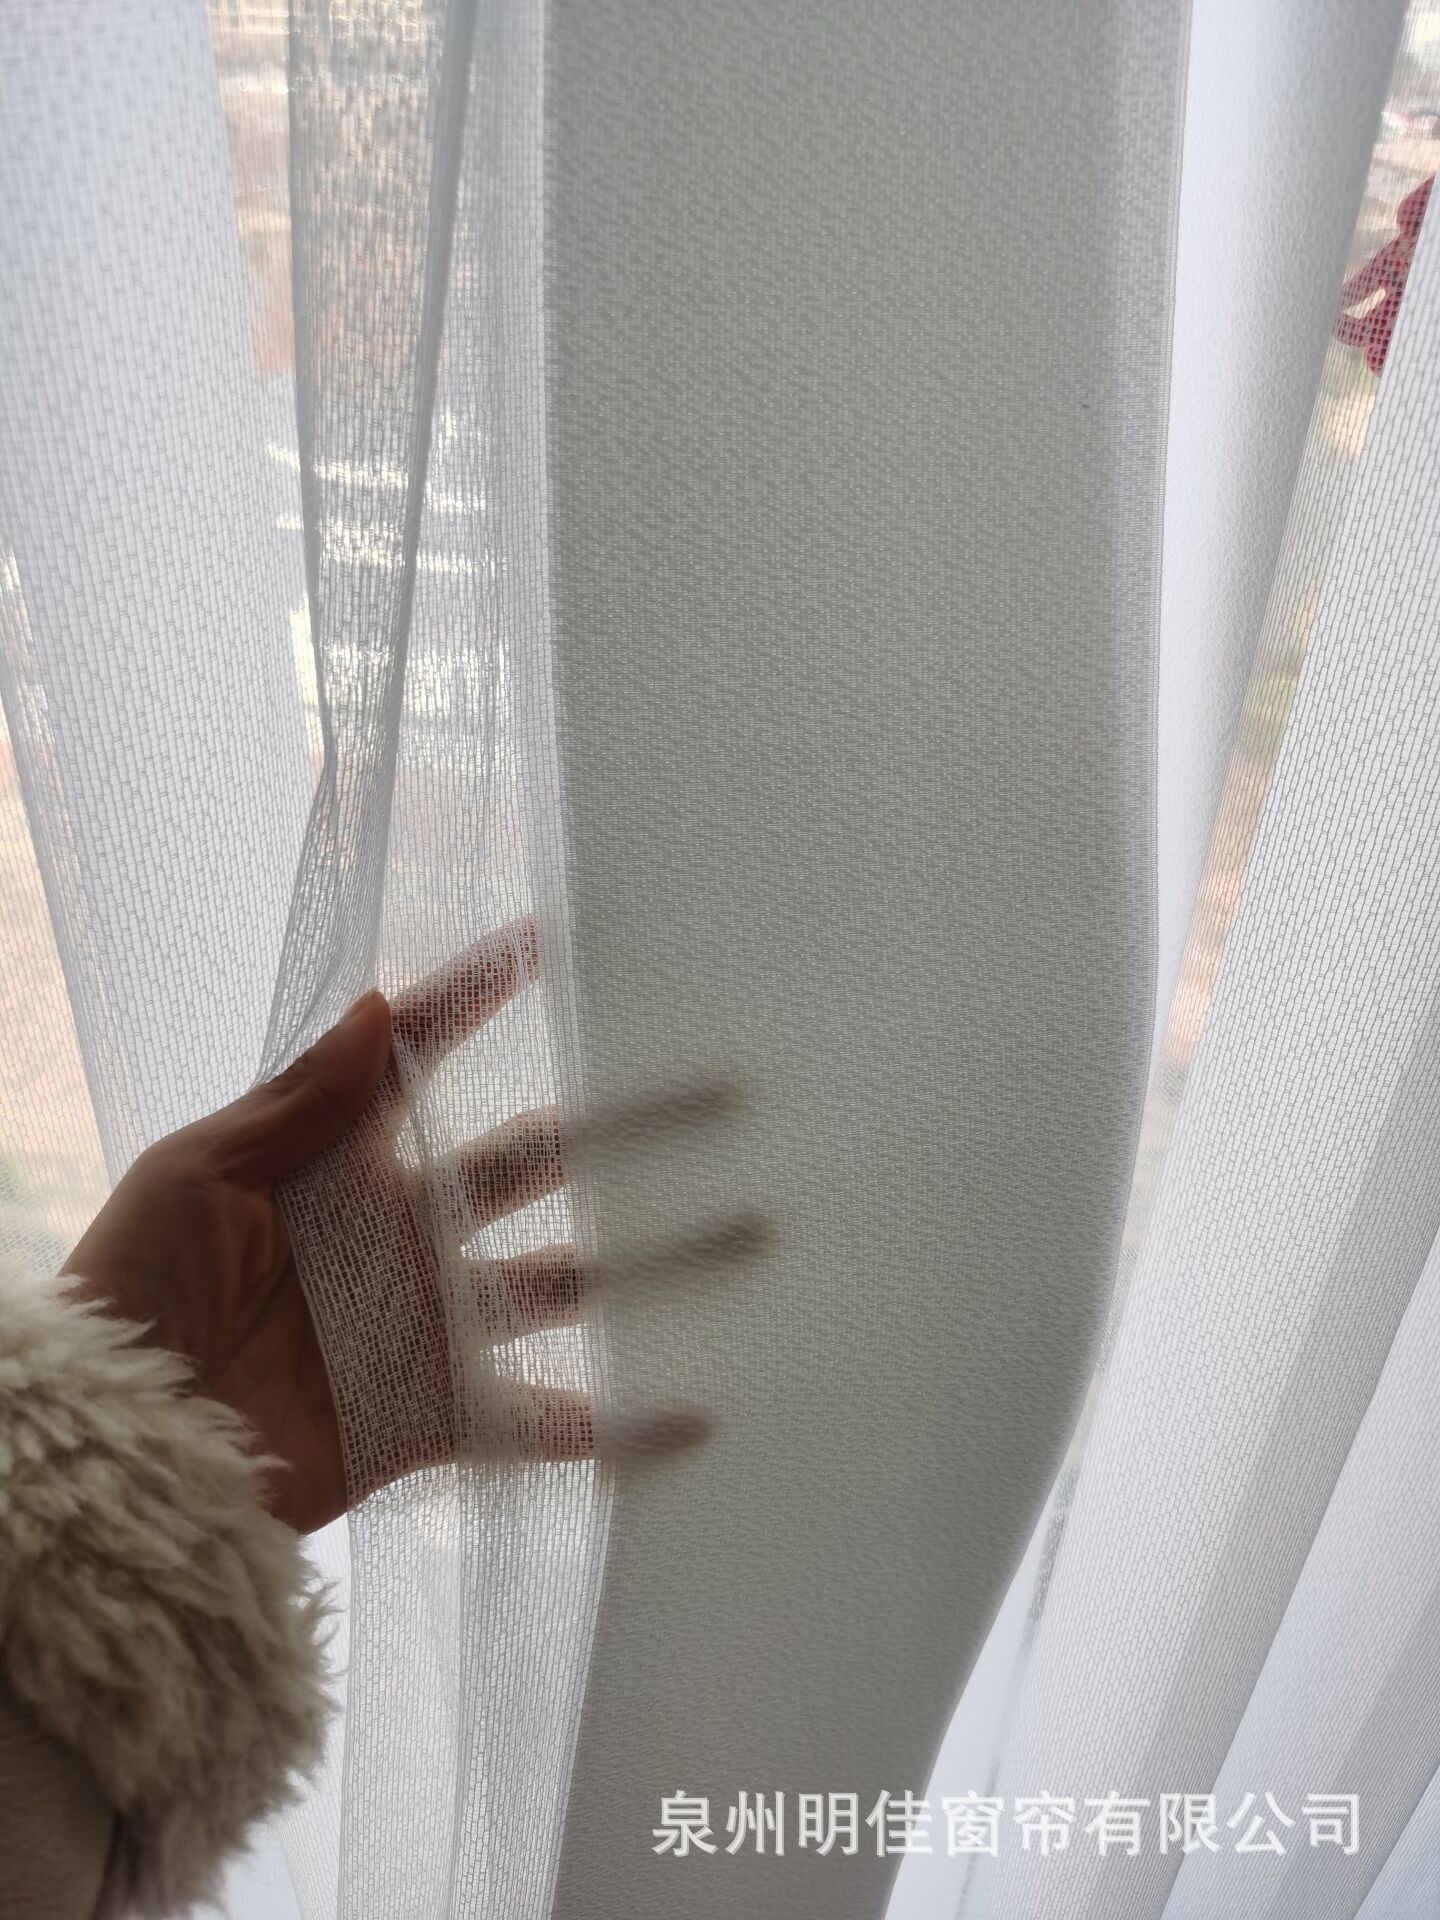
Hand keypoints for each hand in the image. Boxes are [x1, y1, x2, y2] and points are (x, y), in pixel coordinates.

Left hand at [62, 918, 763, 1533]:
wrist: (123, 1444)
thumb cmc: (132, 1290)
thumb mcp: (198, 1175)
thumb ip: (298, 1100)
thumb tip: (373, 1003)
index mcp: (340, 1163)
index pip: (419, 1062)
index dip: (473, 1002)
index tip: (543, 945)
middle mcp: (401, 1234)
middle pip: (533, 1164)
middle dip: (623, 1124)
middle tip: (716, 1089)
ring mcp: (426, 1323)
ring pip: (566, 1282)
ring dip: (654, 1261)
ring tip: (748, 1230)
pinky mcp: (431, 1414)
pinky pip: (538, 1421)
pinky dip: (615, 1427)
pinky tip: (694, 1415)